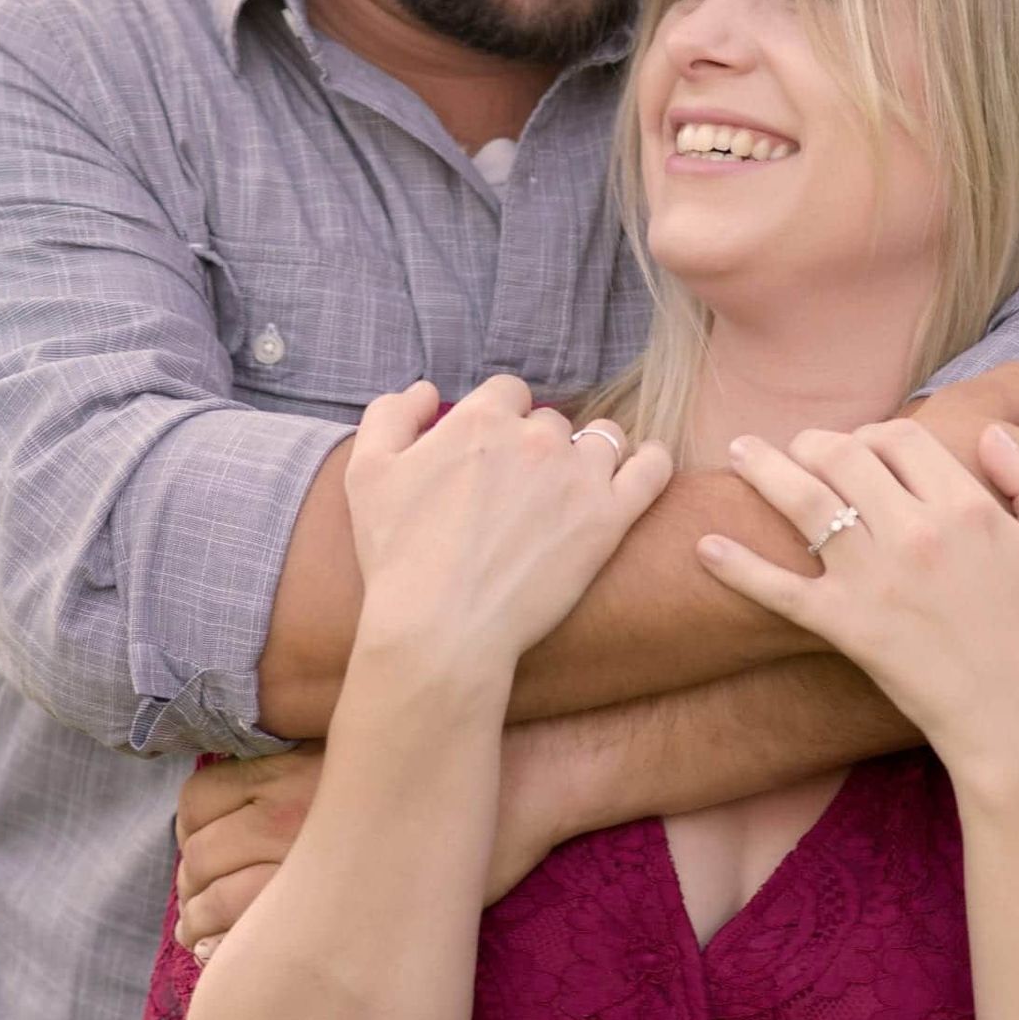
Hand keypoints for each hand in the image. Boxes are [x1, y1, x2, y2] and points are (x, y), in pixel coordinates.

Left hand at [173, 721, 565, 959]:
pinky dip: (232, 954)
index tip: (202, 861)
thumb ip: (315, 771)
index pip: (196, 805)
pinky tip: (246, 962)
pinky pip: (251, 940)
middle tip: (200, 915)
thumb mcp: (371, 746)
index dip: (190, 839)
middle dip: (190, 892)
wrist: (513, 782)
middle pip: (197, 862)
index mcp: (286, 771)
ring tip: (216, 945)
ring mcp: (305, 863)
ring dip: (201, 929)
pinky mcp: (334, 908)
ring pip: (212, 907)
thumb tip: (269, 799)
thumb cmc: (450, 760)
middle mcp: (281, 815)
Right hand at [346, 378, 673, 672]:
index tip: (492, 453)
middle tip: (522, 489)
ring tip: (576, 485)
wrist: (440, 628)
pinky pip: (651, 469)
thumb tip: (428, 391)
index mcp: (480, 419)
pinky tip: (643, 466)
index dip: (500, 419)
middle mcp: (535, 437)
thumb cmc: (398, 556)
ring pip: (603, 438)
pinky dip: (651, 461)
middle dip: (538, 445)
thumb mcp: (367, 474)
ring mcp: (578, 476)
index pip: (507, 393)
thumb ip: (391, 415)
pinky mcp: (609, 519)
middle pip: (551, 421)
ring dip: (590, 453)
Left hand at [698, 419, 1018, 774]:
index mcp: (965, 506)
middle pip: (843, 455)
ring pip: (802, 501)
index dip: (878, 432)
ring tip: (738, 452)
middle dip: (814, 442)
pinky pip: (777, 589)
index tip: (866, 446)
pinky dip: (737, 566)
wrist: (1016, 721)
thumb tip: (990, 436)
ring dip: (762, 468)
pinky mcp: (842, 625)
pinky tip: (705, 547)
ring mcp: (871, 578)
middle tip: (797, 447)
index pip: (901, 436)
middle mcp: (913, 531)